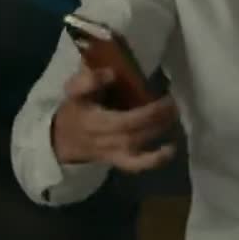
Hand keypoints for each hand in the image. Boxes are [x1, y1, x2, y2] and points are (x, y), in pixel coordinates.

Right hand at [51, 66, 178, 172]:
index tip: (159, 95)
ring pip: (135, 145)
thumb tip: (111, 74)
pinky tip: (171, 149)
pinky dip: (154, 160)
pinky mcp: (118, 161)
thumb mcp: (74, 92)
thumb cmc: (75, 110)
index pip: (118, 118)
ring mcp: (110, 152)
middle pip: (130, 129)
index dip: (144, 110)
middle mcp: (101, 138)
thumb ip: (87, 81)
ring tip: (174, 116)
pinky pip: (136, 165)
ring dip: (158, 131)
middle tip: (172, 103)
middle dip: (154, 116)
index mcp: (92, 120)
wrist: (64, 139)